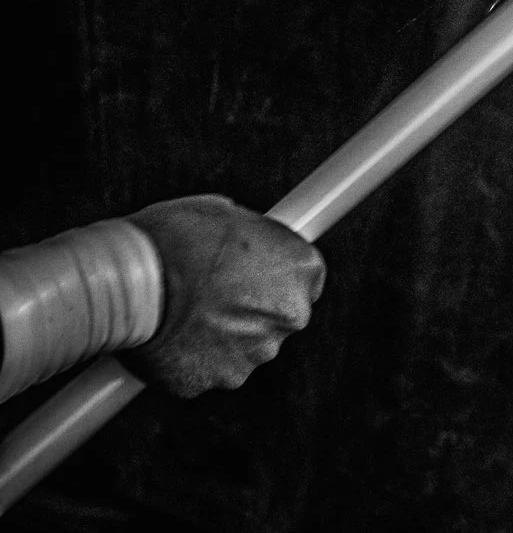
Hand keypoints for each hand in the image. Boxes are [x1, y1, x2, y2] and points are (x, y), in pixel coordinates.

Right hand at [124, 196, 325, 397]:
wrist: (127, 283)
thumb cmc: (173, 238)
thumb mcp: (224, 213)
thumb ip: (251, 236)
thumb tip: (246, 240)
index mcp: (302, 268)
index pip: (305, 278)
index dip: (275, 276)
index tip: (254, 275)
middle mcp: (291, 316)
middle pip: (279, 316)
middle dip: (251, 308)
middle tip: (212, 293)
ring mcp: (255, 353)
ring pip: (245, 347)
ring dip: (223, 336)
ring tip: (184, 313)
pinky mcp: (216, 380)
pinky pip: (209, 369)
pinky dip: (194, 359)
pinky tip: (170, 337)